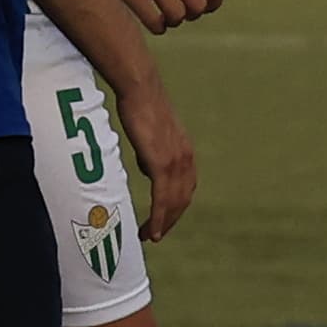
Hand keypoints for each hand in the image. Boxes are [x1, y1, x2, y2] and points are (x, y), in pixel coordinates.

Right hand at [91, 0, 224, 34]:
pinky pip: (153, 22)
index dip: (213, 3)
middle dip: (193, 13)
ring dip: (174, 21)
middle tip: (183, 11)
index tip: (205, 5)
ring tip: (166, 16)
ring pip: (177, 16)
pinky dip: (158, 27)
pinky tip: (153, 21)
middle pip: (198, 6)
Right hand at [116, 77, 197, 243]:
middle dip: (170, 221)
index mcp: (185, 153)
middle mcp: (186, 160)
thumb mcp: (152, 135)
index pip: (185, 189)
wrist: (140, 89)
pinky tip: (152, 231)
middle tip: (154, 235)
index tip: (163, 220)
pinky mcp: (161, 163)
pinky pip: (161, 198)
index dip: (175, 208)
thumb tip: (149, 170)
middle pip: (182, 201)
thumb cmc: (141, 106)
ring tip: (150, 237)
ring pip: (173, 203)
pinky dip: (158, 217)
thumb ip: (154, 154)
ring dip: (162, 223)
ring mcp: (175, 162)